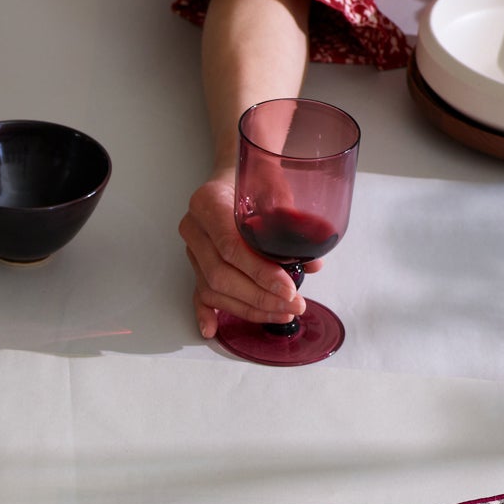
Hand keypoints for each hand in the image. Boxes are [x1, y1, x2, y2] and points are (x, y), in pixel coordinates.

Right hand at [178, 171, 307, 339]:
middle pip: (221, 274)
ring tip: (282, 313)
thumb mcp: (277, 190)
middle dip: (260, 297)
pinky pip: (198, 292)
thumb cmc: (255, 179)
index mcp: (208, 203)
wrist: (235, 174)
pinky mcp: (196, 264)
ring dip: (249, 308)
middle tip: (293, 305)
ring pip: (213, 289)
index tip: (288, 288)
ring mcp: (192, 248)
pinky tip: (212, 329)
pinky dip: (205, 313)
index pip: (231, 247)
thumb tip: (312, 263)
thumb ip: (293, 224)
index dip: (260, 272)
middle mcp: (194, 227)